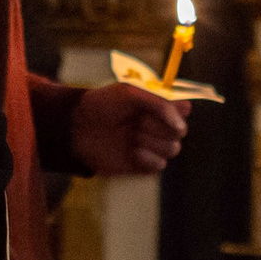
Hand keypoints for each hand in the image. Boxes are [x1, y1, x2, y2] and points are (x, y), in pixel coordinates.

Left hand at [69, 83, 188, 175]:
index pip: (184, 111)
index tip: (156, 108)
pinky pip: (160, 165)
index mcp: (157, 107)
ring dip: (153, 141)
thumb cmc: (102, 105)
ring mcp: (151, 146)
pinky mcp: (142, 165)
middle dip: (159, 126)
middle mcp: (157, 126)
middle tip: (136, 122)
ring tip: (131, 136)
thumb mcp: (130, 94)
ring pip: (173, 149)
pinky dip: (149, 159)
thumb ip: (160, 104)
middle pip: (180, 132)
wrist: (77, 128)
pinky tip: (133, 151)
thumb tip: (182, 123)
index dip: (175, 111)